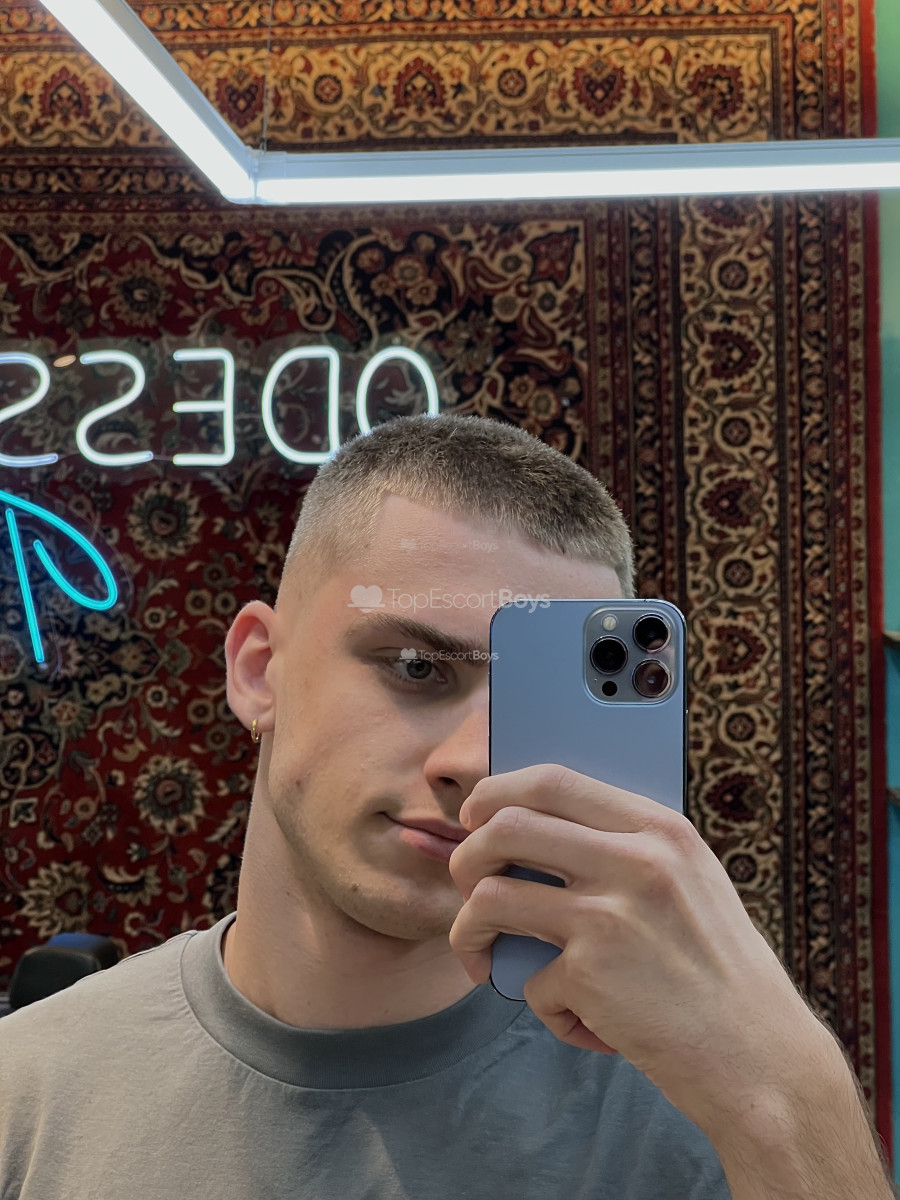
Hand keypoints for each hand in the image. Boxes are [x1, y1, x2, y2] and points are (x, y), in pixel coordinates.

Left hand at [447, 764, 827, 1131]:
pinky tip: (581, 1021)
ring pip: (488, 895)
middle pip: (504, 825)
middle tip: (468, 888)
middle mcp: (634, 860)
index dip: (496, 793)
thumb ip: (626, 850)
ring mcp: (610, 914)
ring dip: (470, 932)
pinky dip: (543, 1007)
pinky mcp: (591, 973)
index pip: (552, 779)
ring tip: (484, 958)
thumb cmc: (720, 973)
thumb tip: (535, 833)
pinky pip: (526, 980)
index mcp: (660, 829)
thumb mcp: (691, 882)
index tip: (477, 818)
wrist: (763, 1060)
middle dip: (465, 856)